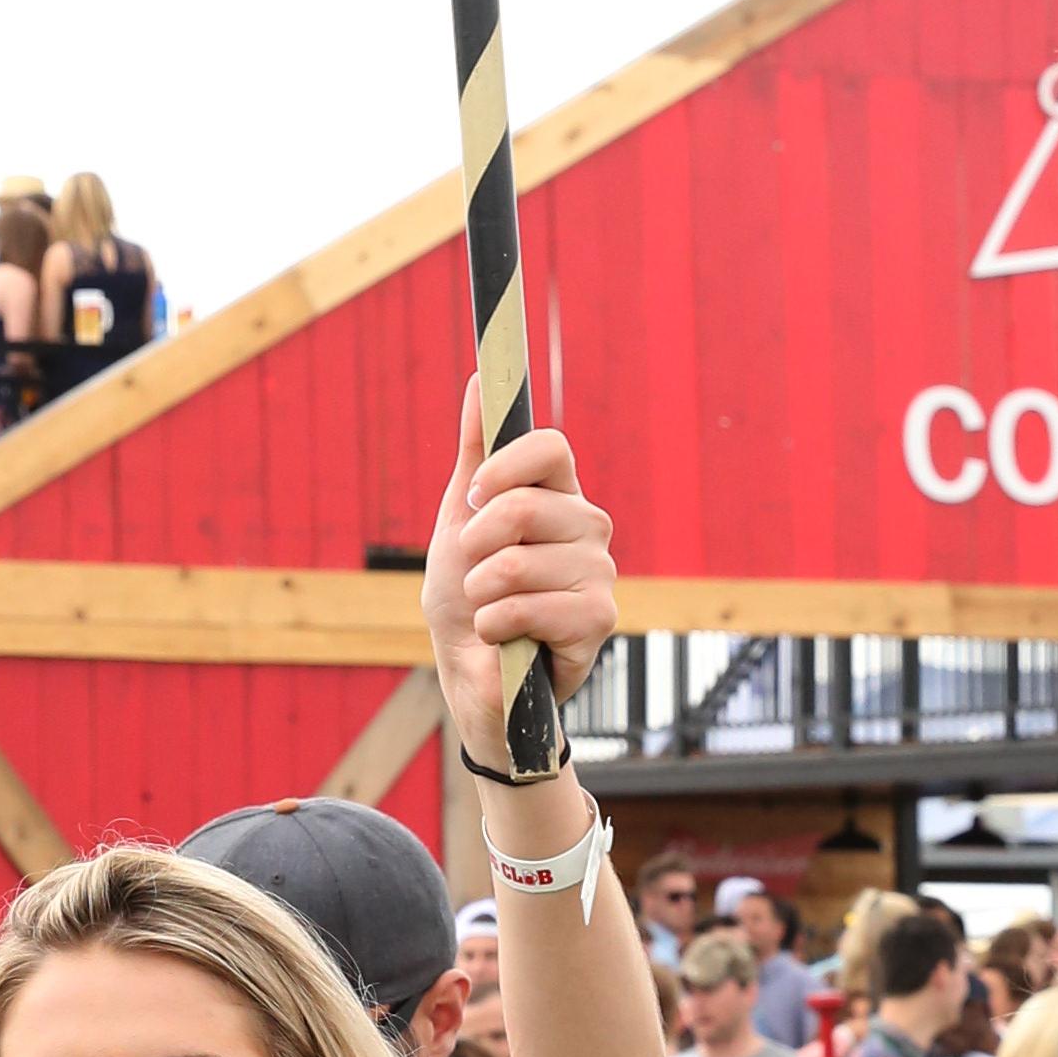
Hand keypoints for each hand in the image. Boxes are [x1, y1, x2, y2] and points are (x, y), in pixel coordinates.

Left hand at [420, 382, 617, 758]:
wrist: (471, 677)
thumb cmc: (466, 600)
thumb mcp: (457, 522)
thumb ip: (472, 454)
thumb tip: (478, 379)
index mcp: (558, 495)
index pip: (550, 448)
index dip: (505, 466)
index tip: (475, 498)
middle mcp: (588, 526)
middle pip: (525, 505)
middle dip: (476, 546)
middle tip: (475, 573)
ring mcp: (599, 572)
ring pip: (519, 562)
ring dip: (480, 594)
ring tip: (489, 612)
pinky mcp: (600, 619)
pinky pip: (528, 607)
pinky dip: (495, 625)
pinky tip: (504, 638)